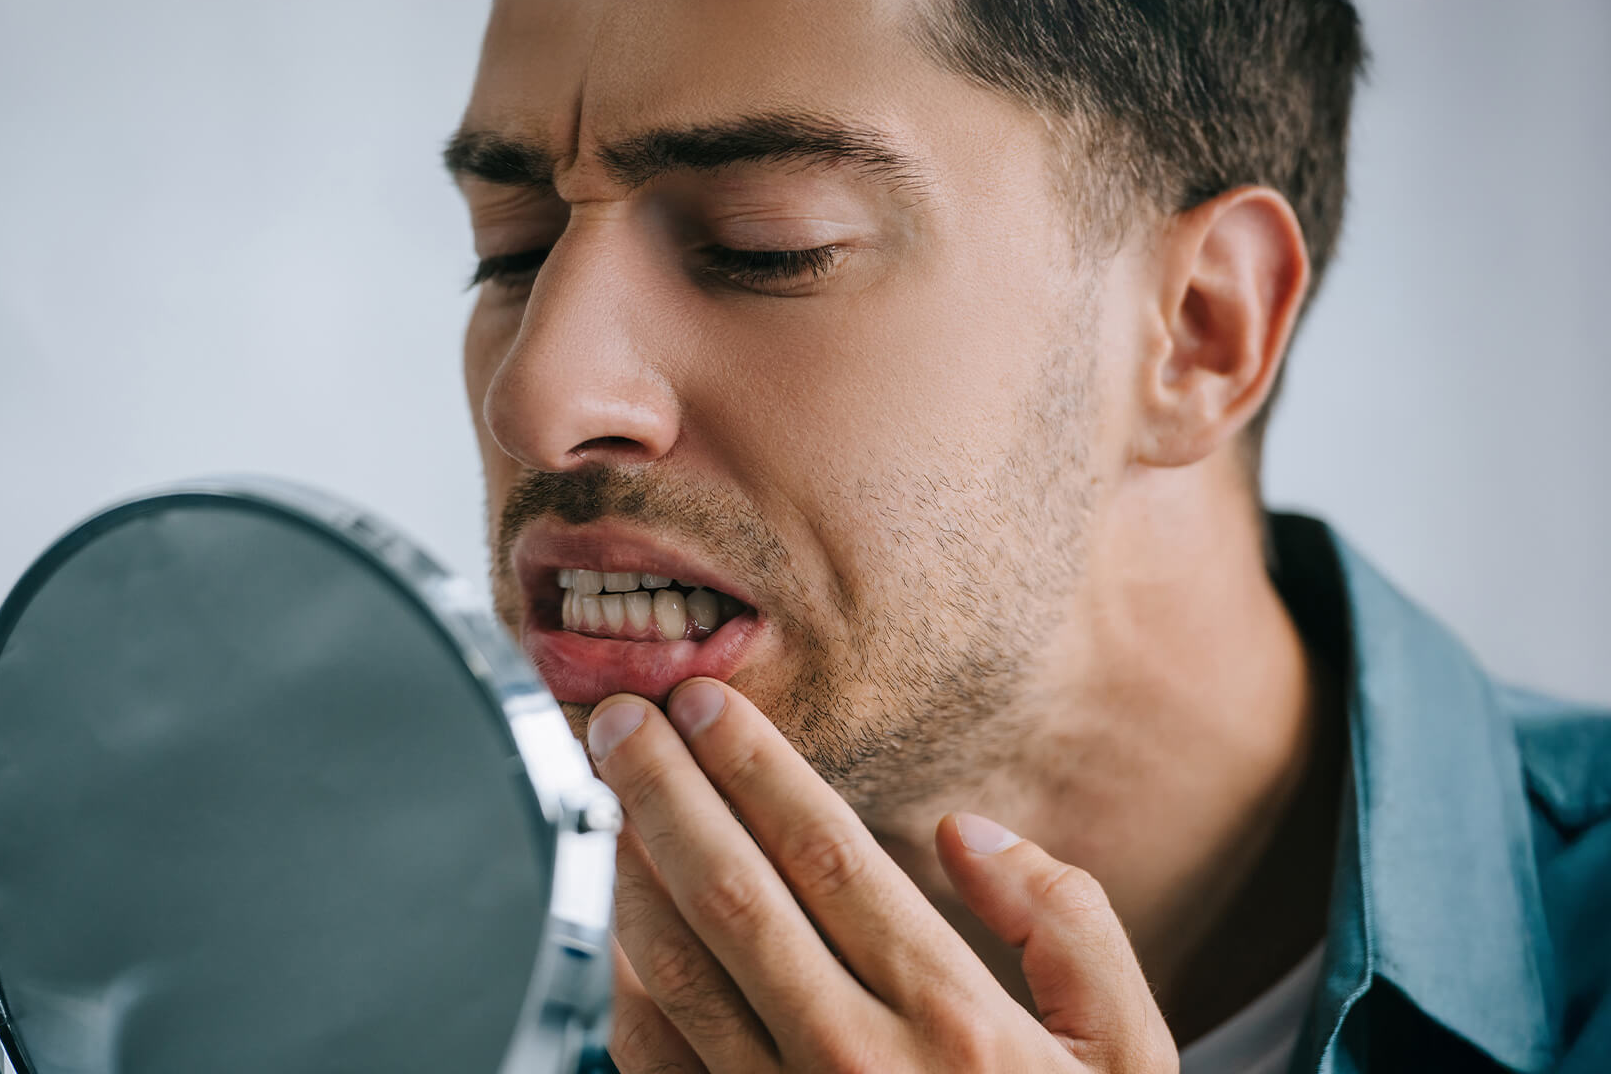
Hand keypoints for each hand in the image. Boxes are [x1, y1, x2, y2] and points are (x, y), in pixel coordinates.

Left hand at [585, 678, 1177, 1072]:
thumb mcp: (1132, 1058)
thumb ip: (1070, 927)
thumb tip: (967, 832)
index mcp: (958, 1027)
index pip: (828, 858)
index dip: (755, 768)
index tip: (707, 705)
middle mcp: (858, 1070)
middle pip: (731, 899)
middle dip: (661, 794)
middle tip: (616, 720)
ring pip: (677, 978)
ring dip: (630, 877)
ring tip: (610, 802)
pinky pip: (659, 1068)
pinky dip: (629, 988)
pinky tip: (626, 929)